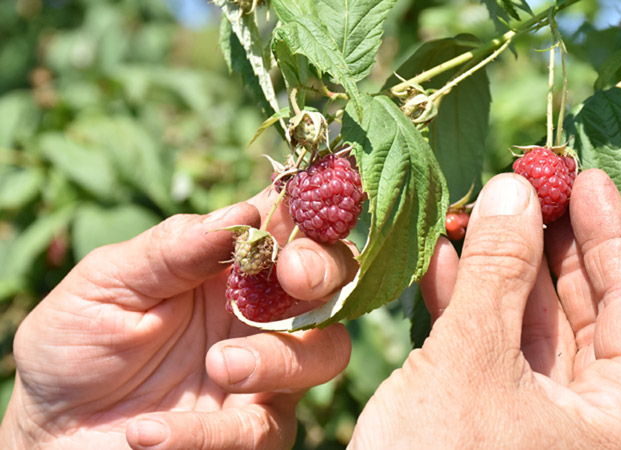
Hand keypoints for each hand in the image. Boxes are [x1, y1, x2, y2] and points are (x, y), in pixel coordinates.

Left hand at [0, 188, 354, 448]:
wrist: (48, 429)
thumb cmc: (76, 343)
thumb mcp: (108, 283)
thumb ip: (172, 249)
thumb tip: (243, 213)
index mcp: (231, 264)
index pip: (293, 223)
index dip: (314, 210)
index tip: (303, 211)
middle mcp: (260, 311)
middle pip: (333, 282)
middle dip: (326, 270)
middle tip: (296, 275)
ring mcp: (264, 372)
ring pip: (323, 355)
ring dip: (280, 357)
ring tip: (218, 364)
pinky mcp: (247, 431)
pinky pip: (257, 431)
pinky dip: (205, 433)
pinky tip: (145, 432)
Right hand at [350, 170, 620, 448]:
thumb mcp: (474, 364)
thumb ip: (499, 276)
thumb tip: (517, 190)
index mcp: (614, 419)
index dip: (612, 237)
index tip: (588, 179)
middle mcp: (580, 418)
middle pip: (579, 312)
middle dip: (550, 245)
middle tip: (529, 186)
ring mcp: (527, 417)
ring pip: (525, 326)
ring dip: (500, 268)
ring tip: (480, 212)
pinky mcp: (479, 417)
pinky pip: (483, 348)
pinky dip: (466, 303)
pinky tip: (447, 261)